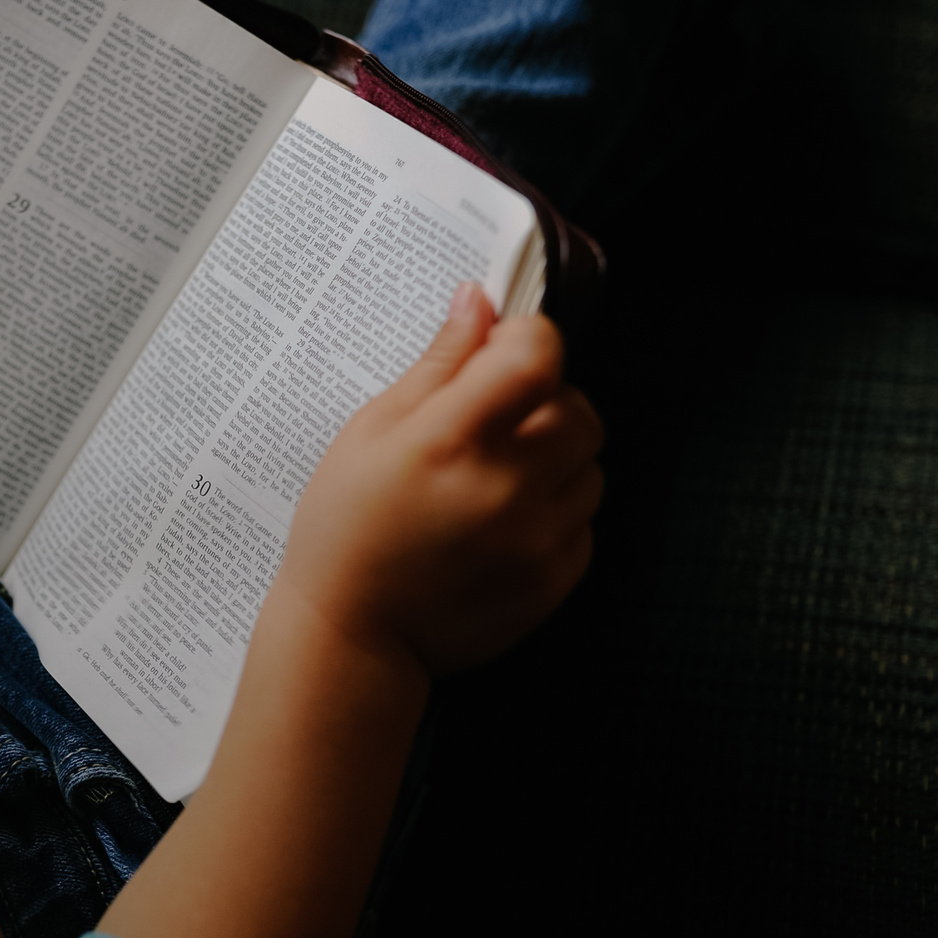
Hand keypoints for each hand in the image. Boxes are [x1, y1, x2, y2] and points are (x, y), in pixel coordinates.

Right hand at [273, 281, 602, 677]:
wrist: (353, 635)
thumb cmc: (347, 529)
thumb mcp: (372, 431)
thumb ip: (438, 365)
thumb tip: (479, 301)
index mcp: (450, 440)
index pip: (537, 355)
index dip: (525, 340)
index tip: (500, 352)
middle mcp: (503, 488)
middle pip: (578, 408)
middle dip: (545, 401)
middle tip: (496, 420)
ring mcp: (535, 540)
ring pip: (589, 465)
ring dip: (556, 458)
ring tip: (497, 477)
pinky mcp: (554, 581)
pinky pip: (585, 522)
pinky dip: (554, 512)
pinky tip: (503, 522)